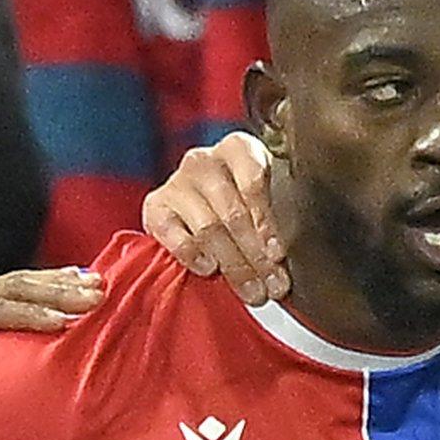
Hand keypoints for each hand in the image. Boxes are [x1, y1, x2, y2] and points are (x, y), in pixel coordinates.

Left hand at [0, 268, 103, 432]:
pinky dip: (46, 286)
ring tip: (97, 283)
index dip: (29, 313)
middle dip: (56, 289)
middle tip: (96, 294)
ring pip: (17, 284)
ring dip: (57, 282)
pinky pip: (14, 292)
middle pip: (11, 287)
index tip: (65, 320)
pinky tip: (73, 284)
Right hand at [142, 132, 288, 305]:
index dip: (266, 222)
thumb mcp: (268, 200)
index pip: (252, 182)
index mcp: (238, 148)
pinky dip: (193, 254)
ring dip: (232, 264)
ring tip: (251, 291)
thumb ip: (277, 220)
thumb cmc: (246, 203)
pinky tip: (209, 269)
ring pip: (208, 228)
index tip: (278, 254)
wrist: (203, 205)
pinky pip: (174, 235)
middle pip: (232, 212)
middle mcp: (204, 160)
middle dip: (254, 255)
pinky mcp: (155, 206)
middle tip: (271, 286)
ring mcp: (177, 182)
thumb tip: (284, 261)